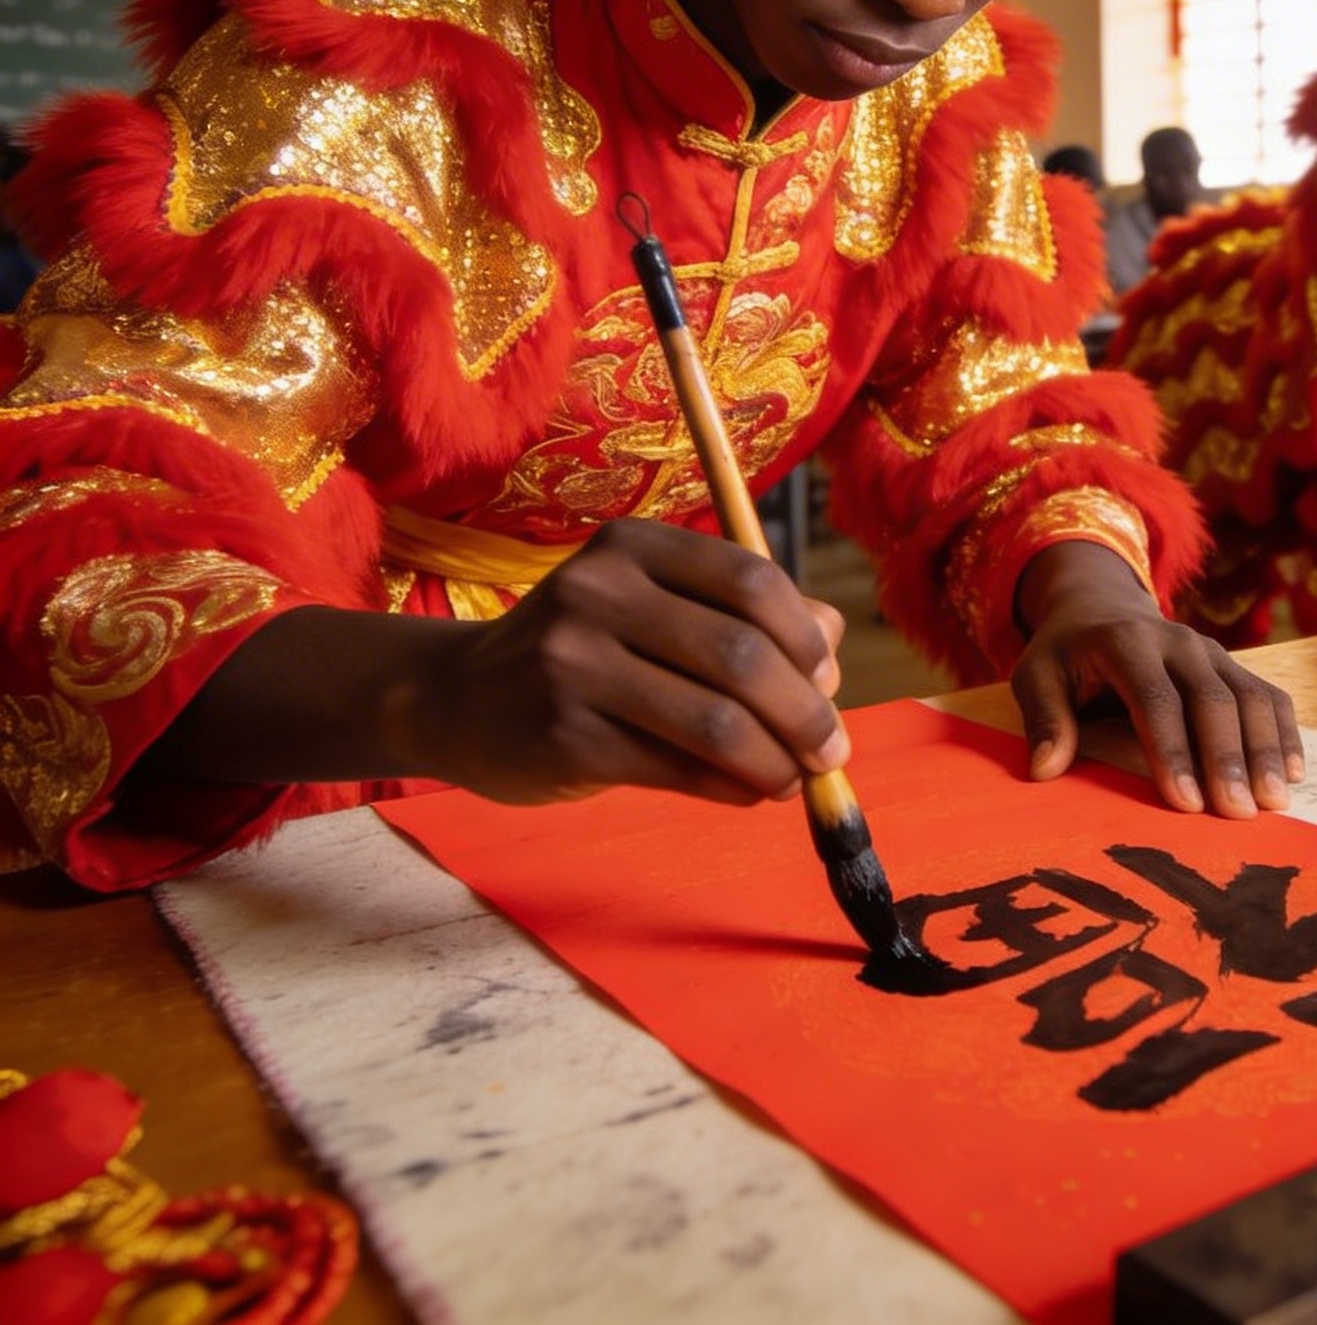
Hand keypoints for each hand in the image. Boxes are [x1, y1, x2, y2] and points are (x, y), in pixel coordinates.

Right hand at [392, 518, 849, 805]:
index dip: (805, 636)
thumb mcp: (652, 606)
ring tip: (795, 780)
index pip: (751, 581)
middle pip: (742, 655)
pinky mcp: (563, 737)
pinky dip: (731, 786)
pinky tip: (749, 791)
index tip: (830, 680)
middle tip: (831, 750)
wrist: (459, 699)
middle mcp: (599, 593)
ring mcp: (573, 665)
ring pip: (716, 721)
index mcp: (633, 547)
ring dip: (776, 760)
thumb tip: (834, 649)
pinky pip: (676, 768)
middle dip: (805, 711)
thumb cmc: (585, 650)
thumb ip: (742, 616)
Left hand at [1008, 542, 1303, 817]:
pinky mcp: (1231, 665)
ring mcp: (1210, 651)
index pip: (1155, 698)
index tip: (1185, 803)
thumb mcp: (1036, 674)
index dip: (1172, 751)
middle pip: (1212, 699)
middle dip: (1226, 758)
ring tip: (1273, 803)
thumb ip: (1044, 718)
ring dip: (1265, 750)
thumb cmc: (1066, 655)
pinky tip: (1292, 775)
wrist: (1101, 607)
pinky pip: (1268, 695)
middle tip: (1238, 814)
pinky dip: (1284, 733)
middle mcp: (1176, 641)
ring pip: (1249, 697)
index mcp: (1125, 642)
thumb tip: (1045, 769)